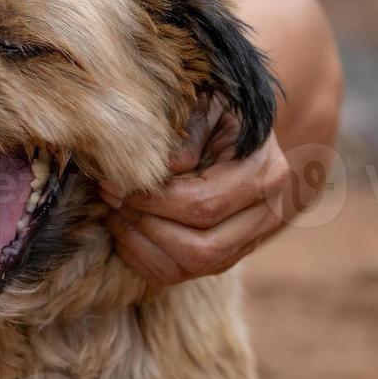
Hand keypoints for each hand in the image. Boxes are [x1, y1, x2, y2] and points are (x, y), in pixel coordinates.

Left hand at [101, 98, 290, 286]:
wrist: (245, 131)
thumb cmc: (221, 109)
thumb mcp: (208, 103)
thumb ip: (189, 129)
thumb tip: (165, 170)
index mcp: (265, 174)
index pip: (201, 205)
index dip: (151, 200)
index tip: (114, 183)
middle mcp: (266, 216)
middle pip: (199, 249)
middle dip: (145, 227)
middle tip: (111, 200)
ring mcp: (249, 242)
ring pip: (190, 268)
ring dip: (142, 247)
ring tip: (114, 215)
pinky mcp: (228, 256)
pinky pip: (182, 275)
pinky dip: (146, 260)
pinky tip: (125, 232)